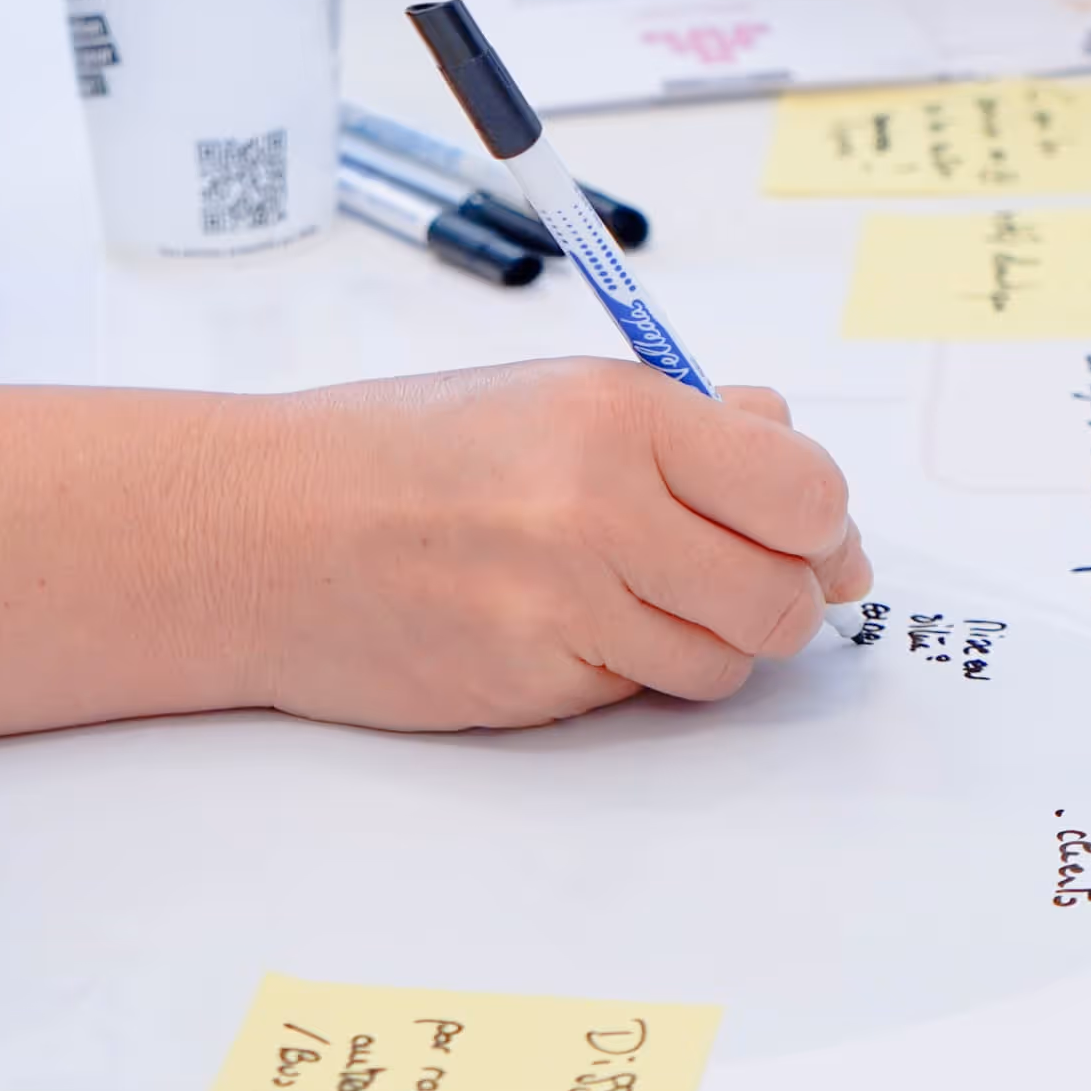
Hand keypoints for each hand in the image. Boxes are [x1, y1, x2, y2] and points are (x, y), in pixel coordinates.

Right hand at [225, 364, 874, 730]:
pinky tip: (567, 627)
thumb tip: (793, 451)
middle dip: (782, 599)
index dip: (823, 526)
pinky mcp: (532, 684)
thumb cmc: (405, 453)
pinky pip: (640, 696)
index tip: (814, 535)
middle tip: (741, 578)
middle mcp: (601, 507)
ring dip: (705, 643)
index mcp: (621, 416)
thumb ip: (686, 423)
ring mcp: (565, 606)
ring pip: (724, 663)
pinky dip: (629, 673)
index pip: (803, 492)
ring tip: (634, 595)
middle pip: (783, 597)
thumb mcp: (553, 394)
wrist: (267, 531)